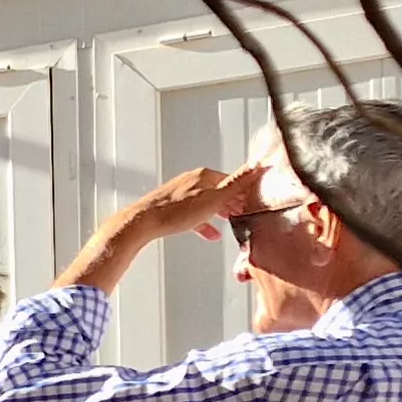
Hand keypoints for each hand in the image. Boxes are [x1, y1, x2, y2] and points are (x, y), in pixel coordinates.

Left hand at [65, 166, 247, 292]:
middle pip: (220, 191)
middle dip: (234, 203)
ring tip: (231, 222)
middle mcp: (192, 180)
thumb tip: (258, 167)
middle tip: (245, 214)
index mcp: (204, 175)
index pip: (233, 180)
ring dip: (220, 213)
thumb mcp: (215, 199)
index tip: (255, 202)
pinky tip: (210, 234)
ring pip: (207, 202)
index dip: (246, 193)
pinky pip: (193, 214)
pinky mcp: (171, 207)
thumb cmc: (176, 212)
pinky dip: (204, 223)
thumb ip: (238, 185)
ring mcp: (181, 193)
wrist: (142, 223)